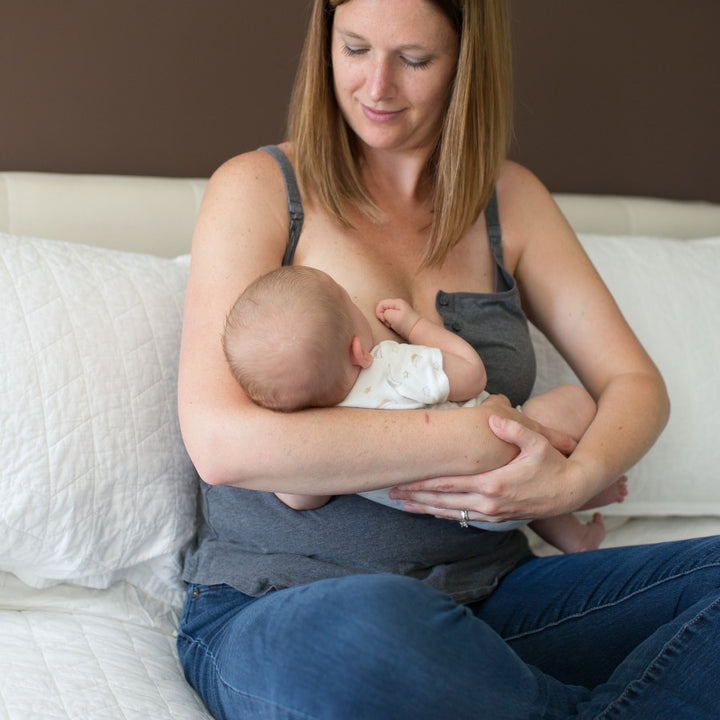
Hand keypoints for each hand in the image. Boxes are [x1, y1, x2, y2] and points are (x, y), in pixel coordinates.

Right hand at [376, 298, 419, 339]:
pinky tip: (395, 326)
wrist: (417, 330)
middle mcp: (397, 304)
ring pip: (386, 314)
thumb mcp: (392, 316)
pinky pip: (390, 319)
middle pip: (383, 309)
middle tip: (390, 323)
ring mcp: (398, 311)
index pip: (380, 304)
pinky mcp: (399, 317)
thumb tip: (383, 314)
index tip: (385, 320)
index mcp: (396, 302)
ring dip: (387, 321)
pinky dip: (390, 323)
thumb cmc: (406, 324)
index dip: (379, 313)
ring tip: (393, 325)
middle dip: (384, 317)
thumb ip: (384, 312)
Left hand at [388, 414, 587, 524]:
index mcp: (493, 484)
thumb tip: (492, 417)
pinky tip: (430, 512)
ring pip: (450, 513)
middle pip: (443, 500)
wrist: (571, 491)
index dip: (423, 482)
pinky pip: (464, 518)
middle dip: (416, 496)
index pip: (449, 484)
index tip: (402, 480)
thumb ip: (514, 430)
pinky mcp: (496, 517)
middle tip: (391, 491)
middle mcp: (488, 502)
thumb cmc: (553, 464)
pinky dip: (443, 515)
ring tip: (403, 504)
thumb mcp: (538, 443)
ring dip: (425, 508)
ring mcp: (492, 512)